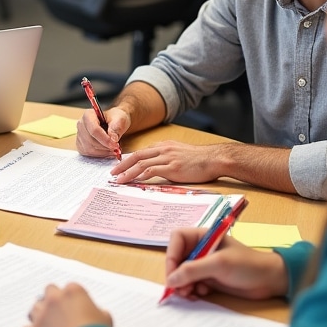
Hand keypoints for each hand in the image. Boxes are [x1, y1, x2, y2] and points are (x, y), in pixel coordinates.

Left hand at [23, 283, 111, 326]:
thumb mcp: (105, 320)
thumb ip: (98, 312)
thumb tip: (98, 313)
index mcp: (73, 292)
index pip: (68, 289)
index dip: (71, 299)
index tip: (74, 308)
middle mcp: (54, 299)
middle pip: (48, 292)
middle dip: (53, 301)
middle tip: (60, 314)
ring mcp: (41, 314)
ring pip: (35, 308)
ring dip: (41, 315)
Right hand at [76, 106, 128, 158]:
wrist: (113, 121)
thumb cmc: (115, 118)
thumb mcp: (120, 119)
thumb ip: (116, 128)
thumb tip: (113, 140)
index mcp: (88, 115)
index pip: (94, 130)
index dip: (105, 140)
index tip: (116, 145)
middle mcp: (81, 124)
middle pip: (91, 140)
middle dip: (105, 147)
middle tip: (117, 148)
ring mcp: (79, 135)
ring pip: (89, 148)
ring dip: (103, 152)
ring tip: (114, 150)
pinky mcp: (81, 144)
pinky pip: (88, 153)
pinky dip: (99, 154)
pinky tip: (107, 151)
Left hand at [110, 140, 228, 184]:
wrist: (214, 159)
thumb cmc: (201, 160)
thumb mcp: (180, 154)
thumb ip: (168, 158)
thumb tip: (158, 167)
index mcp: (164, 145)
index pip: (142, 151)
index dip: (129, 159)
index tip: (120, 166)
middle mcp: (163, 149)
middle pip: (136, 155)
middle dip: (122, 164)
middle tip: (112, 172)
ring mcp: (167, 158)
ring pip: (140, 163)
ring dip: (127, 171)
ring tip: (118, 179)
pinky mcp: (172, 167)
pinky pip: (151, 171)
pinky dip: (139, 176)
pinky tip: (133, 181)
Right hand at [164, 228, 289, 300]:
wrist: (270, 281)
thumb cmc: (247, 265)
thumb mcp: (219, 264)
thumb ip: (193, 270)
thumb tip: (171, 280)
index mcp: (203, 236)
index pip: (177, 239)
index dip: (171, 255)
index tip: (173, 273)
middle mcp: (201, 248)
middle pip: (177, 258)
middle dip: (177, 274)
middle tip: (180, 290)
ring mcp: (205, 264)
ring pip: (183, 273)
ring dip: (183, 284)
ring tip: (190, 294)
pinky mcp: (210, 278)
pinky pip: (192, 283)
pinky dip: (193, 290)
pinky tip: (201, 294)